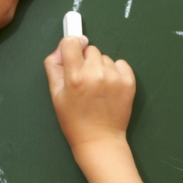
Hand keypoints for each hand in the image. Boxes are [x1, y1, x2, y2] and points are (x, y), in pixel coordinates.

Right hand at [44, 38, 136, 154]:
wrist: (99, 140)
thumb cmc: (74, 121)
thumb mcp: (55, 95)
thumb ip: (54, 66)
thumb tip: (63, 46)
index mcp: (74, 77)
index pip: (71, 42)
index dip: (71, 46)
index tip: (74, 53)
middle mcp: (95, 74)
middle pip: (90, 49)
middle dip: (87, 62)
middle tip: (86, 83)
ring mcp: (113, 77)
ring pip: (105, 58)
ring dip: (101, 69)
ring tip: (98, 90)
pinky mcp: (128, 81)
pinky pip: (120, 64)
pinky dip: (116, 73)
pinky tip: (110, 89)